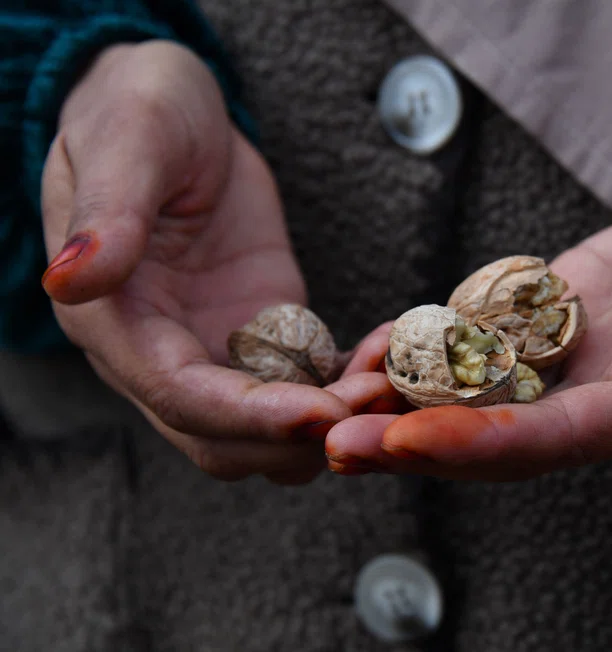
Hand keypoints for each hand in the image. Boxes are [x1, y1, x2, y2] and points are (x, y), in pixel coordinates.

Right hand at [41, 41, 394, 483]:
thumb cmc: (141, 109)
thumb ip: (108, 212)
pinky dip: (352, 384)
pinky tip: (393, 351)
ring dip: (335, 421)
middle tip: (380, 397)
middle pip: (229, 439)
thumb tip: (72, 279)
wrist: (181, 111)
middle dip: (303, 433)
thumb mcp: (128, 140)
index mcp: (115, 320)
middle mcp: (163, 351)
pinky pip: (311, 383)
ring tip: (397, 376)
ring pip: (273, 429)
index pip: (179, 397)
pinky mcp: (267, 333)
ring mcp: (219, 348)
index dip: (251, 416)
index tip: (321, 413)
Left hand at [326, 175, 611, 479]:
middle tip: (330, 438)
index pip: (563, 437)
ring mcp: (581, 345)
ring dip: (404, 390)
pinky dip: (431, 334)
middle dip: (415, 437)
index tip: (409, 441)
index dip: (487, 442)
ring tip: (326, 391)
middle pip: (499, 426)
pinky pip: (488, 324)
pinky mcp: (565, 298)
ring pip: (480, 381)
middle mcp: (608, 388)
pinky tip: (372, 341)